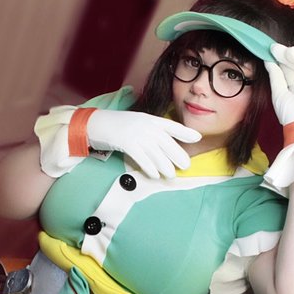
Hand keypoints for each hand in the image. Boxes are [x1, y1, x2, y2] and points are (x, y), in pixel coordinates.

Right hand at [86, 110, 201, 178]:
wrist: (95, 124)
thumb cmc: (117, 126)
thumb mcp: (136, 123)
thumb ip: (150, 131)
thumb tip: (163, 145)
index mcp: (149, 118)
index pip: (170, 125)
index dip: (184, 132)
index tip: (197, 138)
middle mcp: (145, 125)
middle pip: (166, 142)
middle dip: (177, 155)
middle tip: (186, 166)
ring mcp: (136, 133)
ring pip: (155, 152)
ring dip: (164, 165)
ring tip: (171, 175)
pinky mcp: (127, 142)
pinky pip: (142, 157)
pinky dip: (149, 167)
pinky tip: (155, 175)